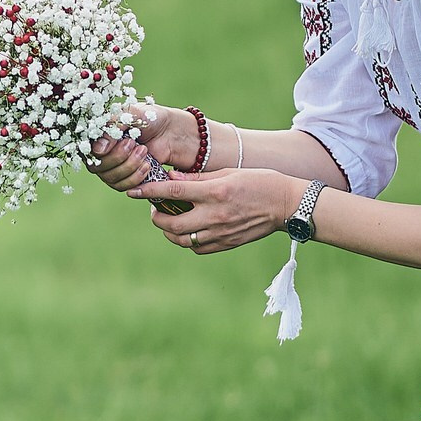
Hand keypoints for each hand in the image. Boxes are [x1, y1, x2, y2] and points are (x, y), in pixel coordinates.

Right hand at [88, 103, 200, 190]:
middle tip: (135, 144)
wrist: (171, 130)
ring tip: (144, 151)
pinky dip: (135, 177)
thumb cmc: (149, 118)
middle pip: (97, 167)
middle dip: (119, 157)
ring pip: (110, 178)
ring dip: (129, 167)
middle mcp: (101, 154)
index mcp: (97, 135)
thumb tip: (98, 150)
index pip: (87, 150)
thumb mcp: (129, 114)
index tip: (122, 140)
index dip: (102, 150)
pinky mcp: (126, 179)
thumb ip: (111, 128)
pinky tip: (147, 164)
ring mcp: (112, 168)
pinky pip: (122, 186)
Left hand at [129, 167, 304, 253]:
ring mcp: (220, 233)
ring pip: (181, 239)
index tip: (133, 191)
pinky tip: (188, 230)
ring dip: (169, 231)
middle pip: (171, 223)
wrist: (286, 205)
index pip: (173, 192)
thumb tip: (171, 179)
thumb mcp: (228, 172)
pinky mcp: (227, 244)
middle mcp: (215, 215)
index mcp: (214, 192)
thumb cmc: (259, 182)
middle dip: (156, 217)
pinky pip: (197, 248)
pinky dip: (187, 240)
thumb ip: (198, 177)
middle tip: (155, 209)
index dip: (149, 191)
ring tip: (169, 220)